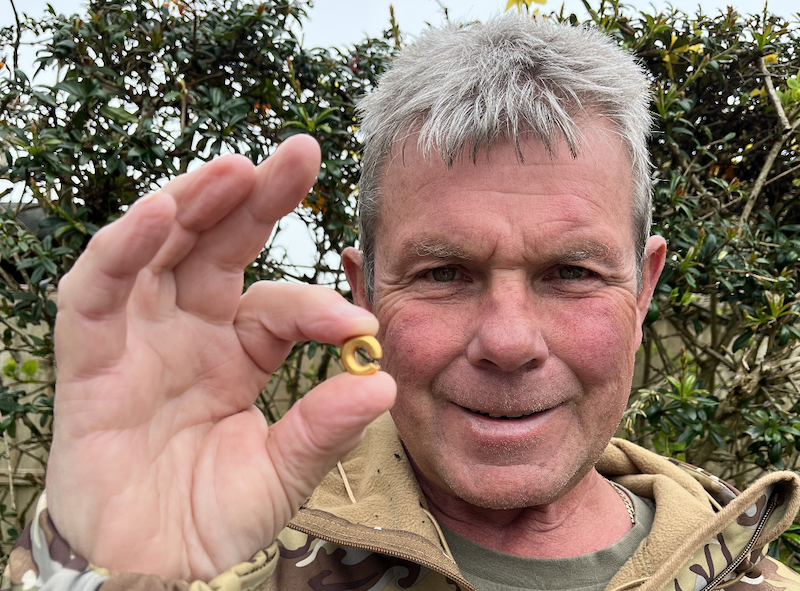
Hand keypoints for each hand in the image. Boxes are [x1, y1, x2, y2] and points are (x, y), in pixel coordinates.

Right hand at [45, 135, 395, 580]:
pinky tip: (156, 212)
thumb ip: (325, 428)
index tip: (362, 325)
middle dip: (255, 197)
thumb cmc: (212, 519)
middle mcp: (188, 332)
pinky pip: (98, 293)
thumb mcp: (283, 473)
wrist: (151, 569)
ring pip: (158, 250)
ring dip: (190, 203)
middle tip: (300, 152)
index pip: (280, 306)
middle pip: (218, 246)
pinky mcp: (89, 361)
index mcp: (238, 352)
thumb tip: (383, 383)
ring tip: (233, 168)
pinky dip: (121, 251)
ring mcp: (139, 340)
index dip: (319, 307)